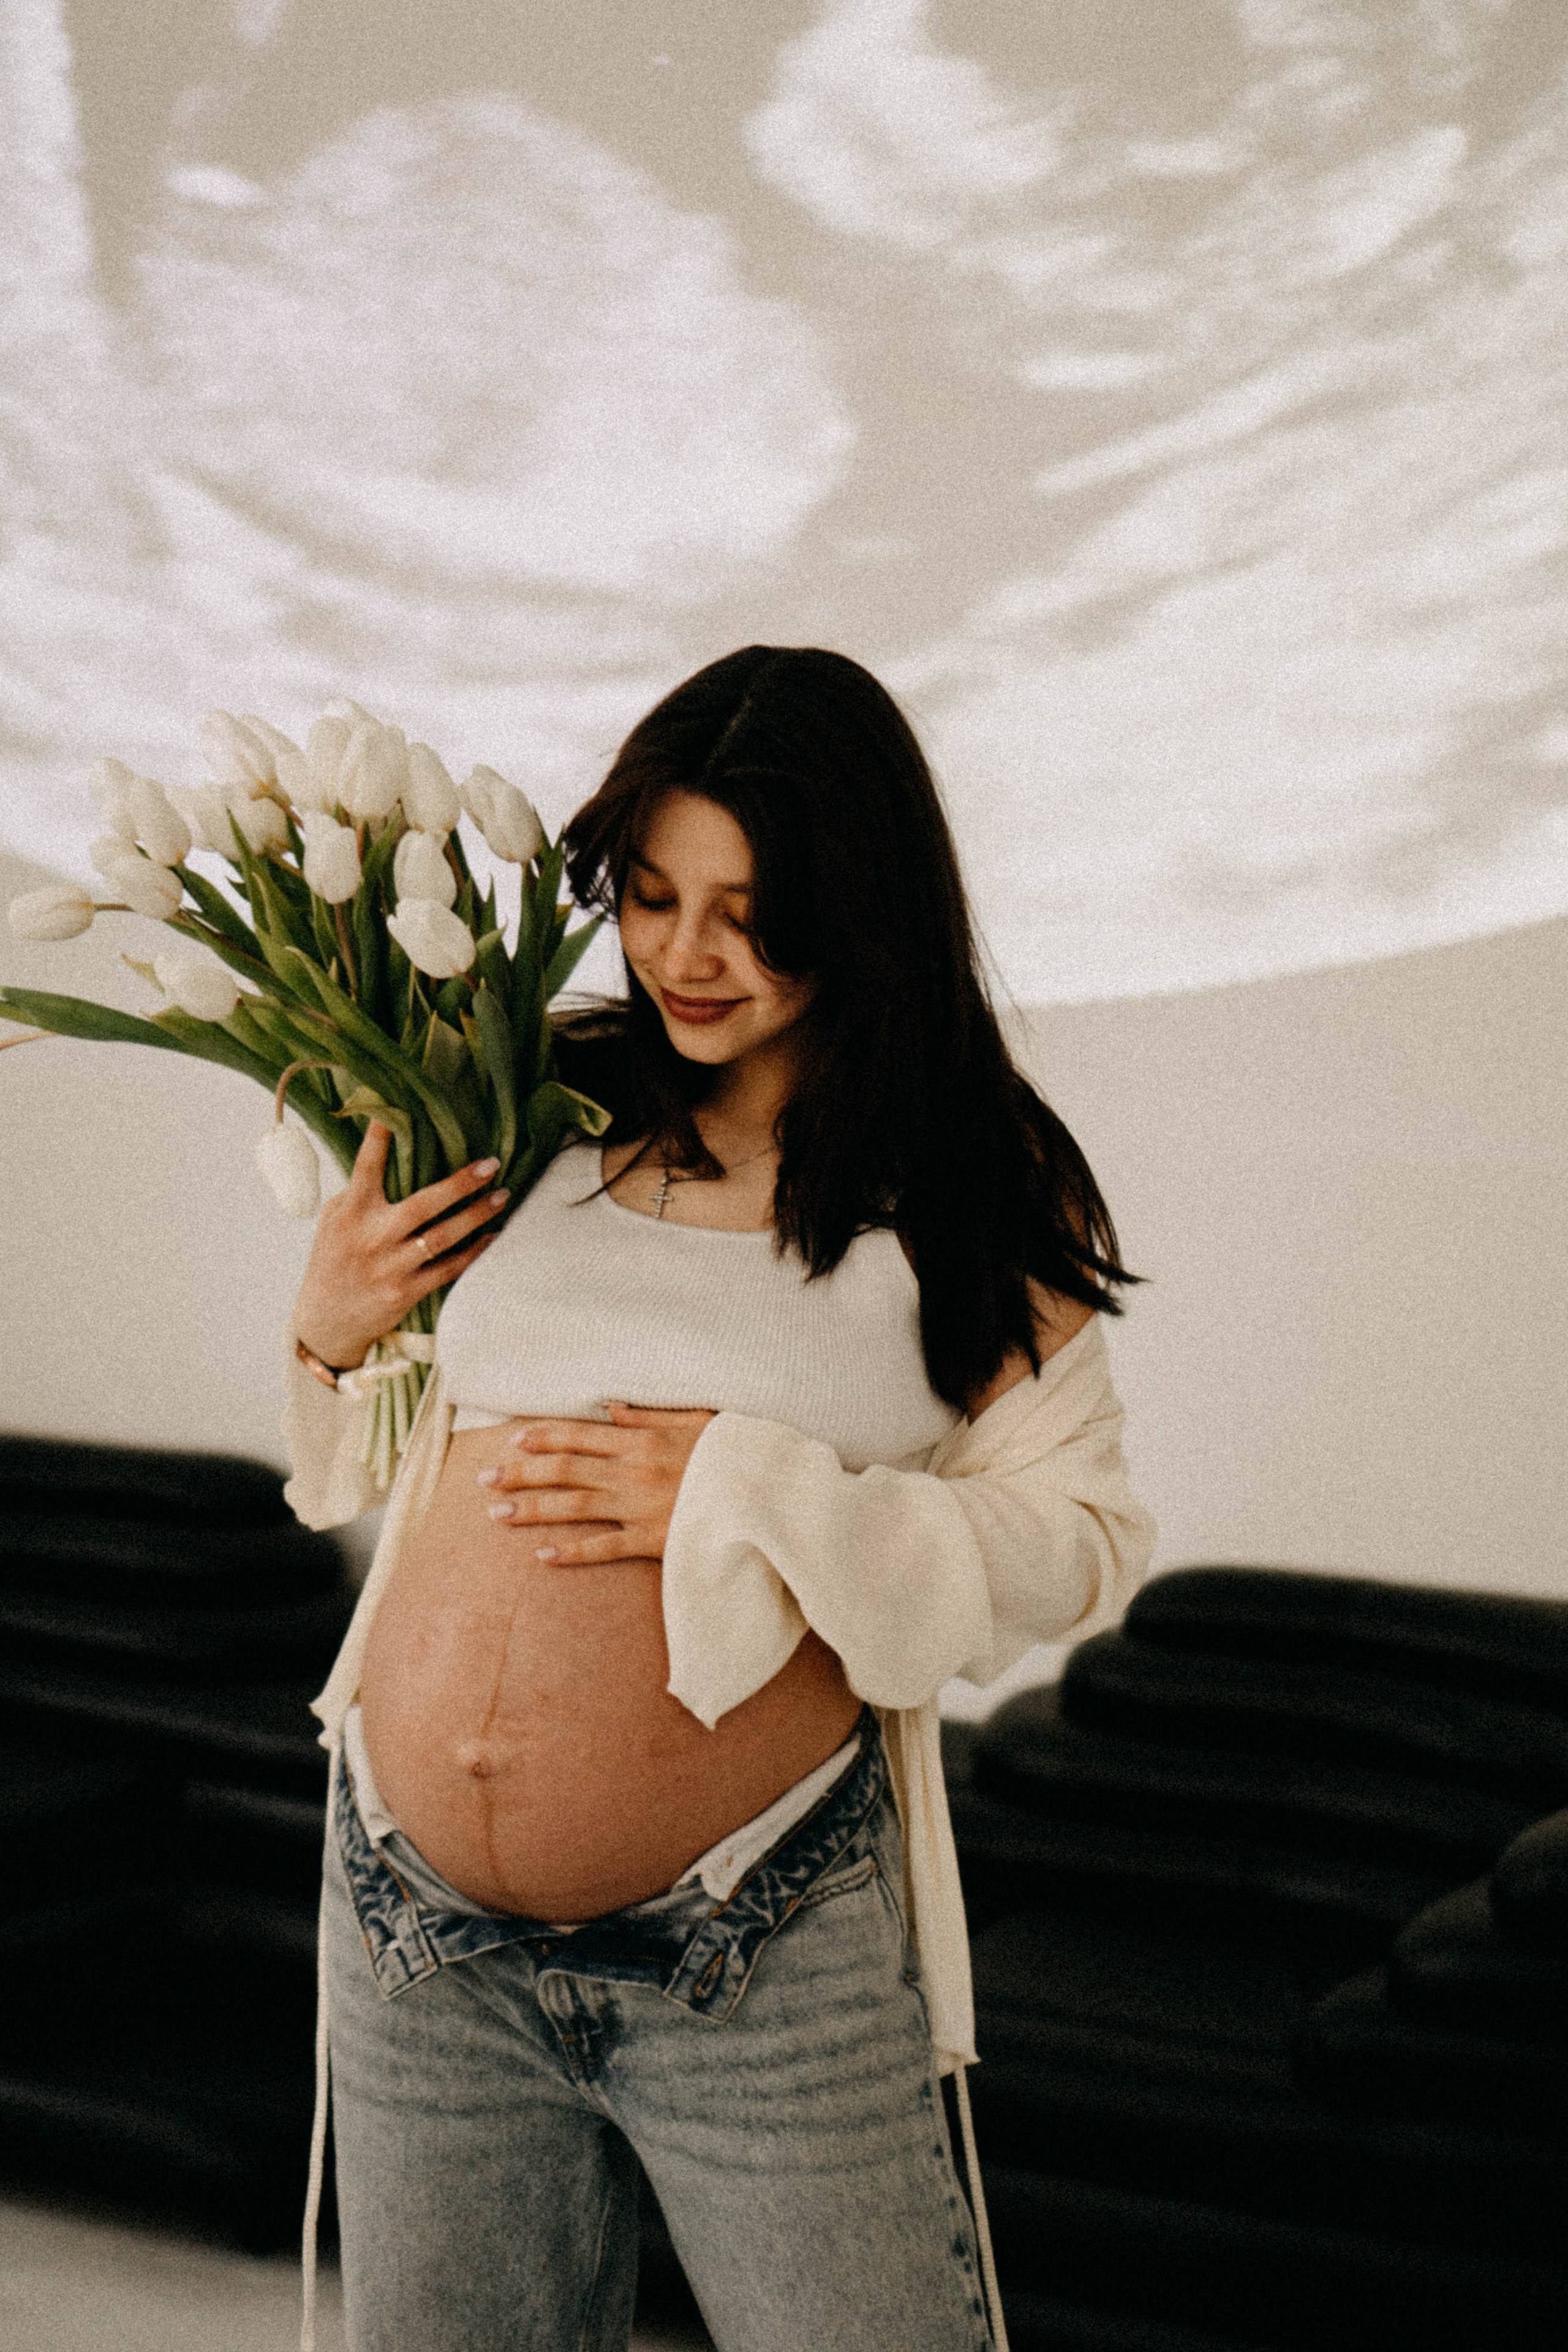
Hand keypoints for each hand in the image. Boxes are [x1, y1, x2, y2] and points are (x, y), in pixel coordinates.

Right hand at [292, 1122, 509, 1371]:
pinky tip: (494, 1236)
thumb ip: (358, 1192)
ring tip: (503, 1195)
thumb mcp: (334, 1221)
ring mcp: (390, 1267)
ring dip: (477, 1216)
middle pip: (423, 1205)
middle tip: (491, 1164)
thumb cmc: (333, 1260)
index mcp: (351, 1212)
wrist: (325, 1322)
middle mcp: (371, 1238)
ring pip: (443, 1237)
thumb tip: (390, 1154)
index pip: (367, 1167)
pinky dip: (474, 1252)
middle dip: (460, 1183)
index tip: (396, 1110)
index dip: (380, 1138)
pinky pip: (448, 1269)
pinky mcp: (405, 1293)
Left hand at [477, 1402, 716, 1565]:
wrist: (770, 1493)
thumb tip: (610, 1406)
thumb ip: (651, 1415)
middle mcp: (635, 1470)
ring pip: (575, 1505)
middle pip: (565, 1469)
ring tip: (496, 1515)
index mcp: (643, 1439)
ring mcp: (642, 1506)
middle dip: (521, 1473)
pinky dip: (573, 1552)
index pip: (581, 1435)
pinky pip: (605, 1547)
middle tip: (483, 1479)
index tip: (513, 1440)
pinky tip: (542, 1556)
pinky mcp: (654, 1538)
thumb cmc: (736, 1454)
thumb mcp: (697, 1421)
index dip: (544, 1437)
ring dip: (532, 1509)